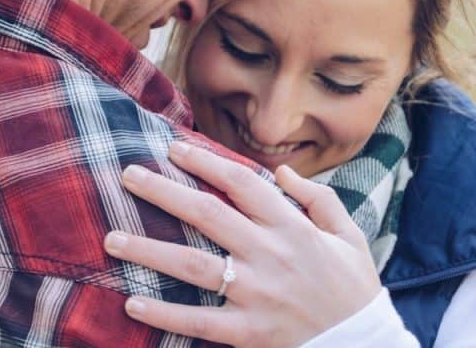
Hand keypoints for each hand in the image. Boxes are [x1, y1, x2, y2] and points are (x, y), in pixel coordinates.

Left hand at [103, 142, 380, 347]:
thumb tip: (282, 172)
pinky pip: (198, 321)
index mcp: (292, 227)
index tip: (174, 147)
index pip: (242, 183)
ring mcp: (256, 294)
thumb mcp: (348, 235)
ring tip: (110, 238)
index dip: (206, 161)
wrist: (364, 346)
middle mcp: (270, 255)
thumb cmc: (353, 288)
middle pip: (206, 214)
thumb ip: (318, 198)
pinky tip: (132, 302)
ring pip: (192, 265)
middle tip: (127, 175)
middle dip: (163, 192)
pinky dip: (164, 313)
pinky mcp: (248, 332)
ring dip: (147, 250)